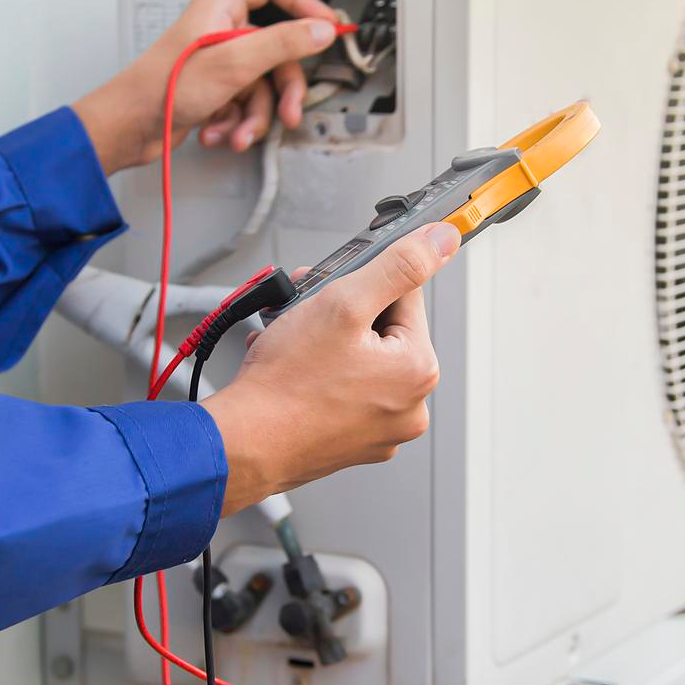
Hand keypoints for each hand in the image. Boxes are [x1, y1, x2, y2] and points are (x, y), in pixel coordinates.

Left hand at [72, 0, 338, 173]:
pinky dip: (235, 123)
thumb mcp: (233, 62)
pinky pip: (244, 104)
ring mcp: (218, 61)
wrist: (128, 128)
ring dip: (254, 116)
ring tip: (239, 133)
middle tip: (288, 110)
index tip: (325, 26)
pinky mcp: (213, 89)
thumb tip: (320, 30)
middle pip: (277, 49)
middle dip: (282, 88)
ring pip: (262, 85)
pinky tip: (218, 132)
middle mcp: (221, 30)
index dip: (302, 2)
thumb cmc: (160, 89)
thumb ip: (282, 42)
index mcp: (222, 7)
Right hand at [202, 223, 460, 514]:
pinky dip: (319, 376)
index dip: (362, 284)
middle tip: (303, 312)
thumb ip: (398, 266)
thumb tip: (441, 240)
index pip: (404, 297)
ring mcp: (379, 429)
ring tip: (291, 342)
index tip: (333, 287)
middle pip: (380, 330)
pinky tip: (292, 370)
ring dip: (325, 341)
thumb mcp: (344, 303)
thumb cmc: (286, 384)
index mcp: (418, 370)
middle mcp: (408, 406)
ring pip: (357, 360)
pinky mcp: (351, 443)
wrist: (243, 444)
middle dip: (339, 313)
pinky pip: (342, 392)